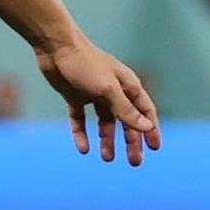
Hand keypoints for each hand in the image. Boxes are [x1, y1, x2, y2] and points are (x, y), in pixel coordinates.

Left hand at [36, 39, 160, 165]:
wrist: (54, 46)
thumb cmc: (85, 63)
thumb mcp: (108, 89)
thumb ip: (126, 110)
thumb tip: (147, 127)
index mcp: (127, 85)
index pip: (145, 111)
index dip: (151, 129)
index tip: (154, 149)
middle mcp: (113, 90)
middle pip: (126, 120)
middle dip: (131, 141)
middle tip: (134, 162)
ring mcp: (93, 93)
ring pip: (104, 122)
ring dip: (107, 139)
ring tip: (107, 158)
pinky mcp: (74, 96)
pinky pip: (80, 119)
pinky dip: (82, 133)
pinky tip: (83, 148)